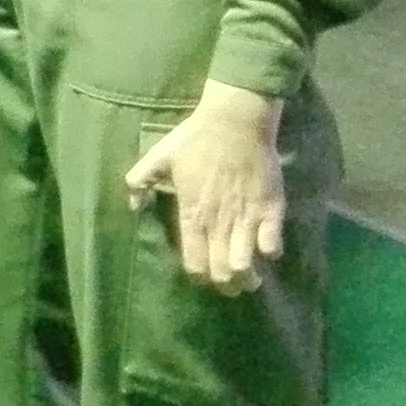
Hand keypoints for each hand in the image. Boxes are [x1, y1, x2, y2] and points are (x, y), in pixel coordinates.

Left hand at [123, 82, 287, 294]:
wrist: (235, 121)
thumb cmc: (195, 139)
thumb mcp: (158, 157)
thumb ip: (139, 181)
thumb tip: (132, 206)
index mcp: (192, 215)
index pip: (194, 264)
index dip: (198, 275)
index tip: (202, 272)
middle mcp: (219, 224)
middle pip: (222, 273)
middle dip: (225, 284)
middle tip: (228, 279)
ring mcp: (247, 219)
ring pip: (247, 267)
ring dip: (249, 277)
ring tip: (250, 275)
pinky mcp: (272, 211)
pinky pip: (273, 247)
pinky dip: (270, 252)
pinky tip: (265, 246)